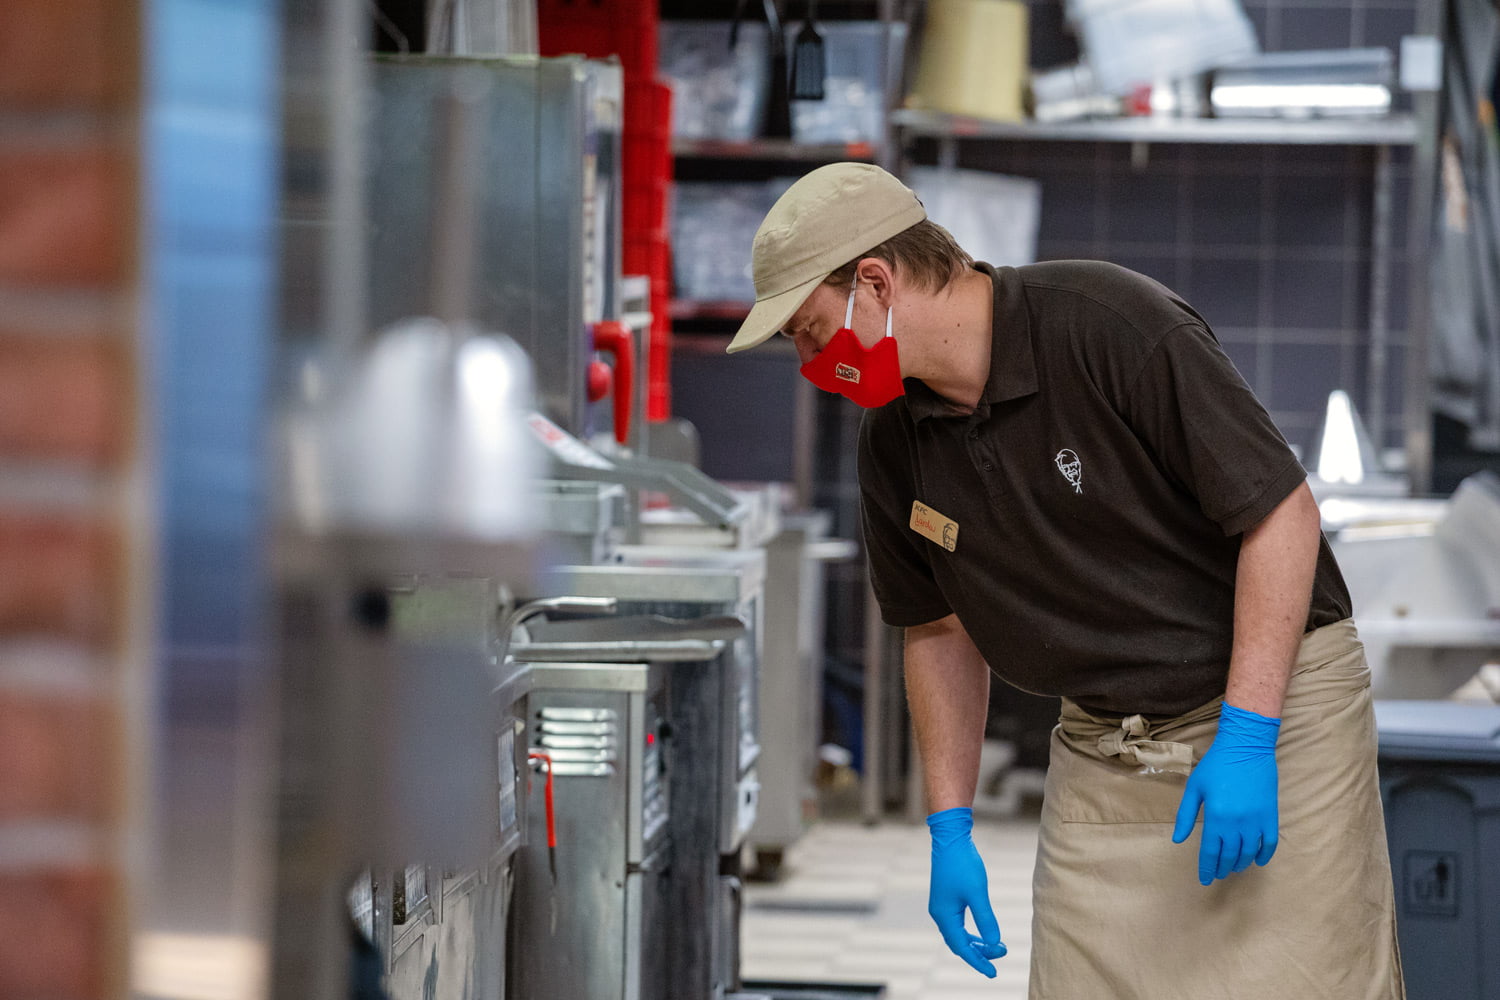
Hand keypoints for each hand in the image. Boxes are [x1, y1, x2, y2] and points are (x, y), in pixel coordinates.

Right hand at [927, 807, 1006, 976]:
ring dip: (978, 942)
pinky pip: (959, 923)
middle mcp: (940, 914)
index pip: (961, 947)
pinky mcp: (948, 898)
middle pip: (959, 943)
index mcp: (944, 916)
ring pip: (960, 934)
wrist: (951, 838)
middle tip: (1002, 954)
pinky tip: (985, 930)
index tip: (993, 973)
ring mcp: (943, 906)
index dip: (978, 961)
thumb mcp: (977, 893)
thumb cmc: (963, 864)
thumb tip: (994, 943)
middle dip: (980, 952)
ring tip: (998, 945)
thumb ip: (985, 919)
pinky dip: (973, 931)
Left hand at [1172, 702, 1280, 884]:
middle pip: (1230, 855)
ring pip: (1249, 852)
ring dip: (1241, 863)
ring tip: (1234, 868)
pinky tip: (1257, 861)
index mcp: (1216, 816)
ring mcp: (1256, 820)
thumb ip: (1185, 816)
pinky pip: (1270, 843)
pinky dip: (1264, 855)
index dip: (1207, 868)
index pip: (1210, 852)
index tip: (1205, 880)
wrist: (1246, 747)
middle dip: (1223, 868)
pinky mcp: (1271, 815)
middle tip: (1218, 874)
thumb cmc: (1216, 765)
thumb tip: (1177, 840)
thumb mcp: (1195, 788)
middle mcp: (1237, 823)